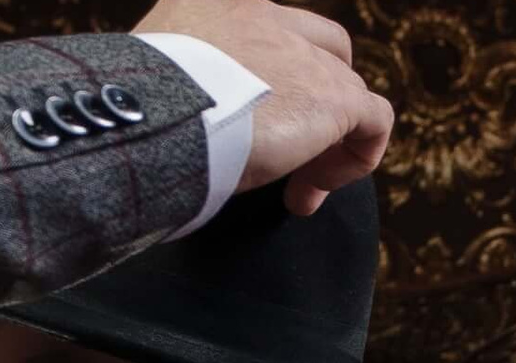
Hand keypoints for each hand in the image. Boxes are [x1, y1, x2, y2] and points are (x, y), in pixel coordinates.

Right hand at [132, 1, 394, 212]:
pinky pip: (375, 120)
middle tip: (289, 156)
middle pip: (320, 51)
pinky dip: (358, 158)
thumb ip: (186, 80)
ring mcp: (303, 52)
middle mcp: (264, 15)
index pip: (268, 33)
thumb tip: (197, 124)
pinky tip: (314, 191)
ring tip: (295, 189)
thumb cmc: (140, 110)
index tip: (251, 131)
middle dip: (314, 104)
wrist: (157, 116)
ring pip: (346, 91)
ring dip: (326, 145)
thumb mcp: (155, 76)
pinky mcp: (333, 94)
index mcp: (217, 4)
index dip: (273, 82)